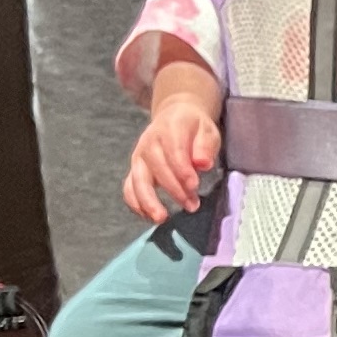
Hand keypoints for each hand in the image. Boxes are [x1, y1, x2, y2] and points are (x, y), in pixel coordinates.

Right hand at [124, 84, 222, 224]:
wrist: (175, 117)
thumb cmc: (194, 128)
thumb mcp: (208, 131)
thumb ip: (206, 146)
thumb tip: (203, 164)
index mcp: (169, 128)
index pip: (173, 150)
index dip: (182, 169)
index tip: (194, 186)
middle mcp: (149, 142)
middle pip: (156, 168)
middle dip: (174, 189)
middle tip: (192, 205)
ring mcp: (139, 157)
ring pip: (138, 180)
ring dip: (148, 201)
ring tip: (161, 218)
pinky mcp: (135, 169)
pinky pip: (129, 188)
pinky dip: (135, 204)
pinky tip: (149, 217)